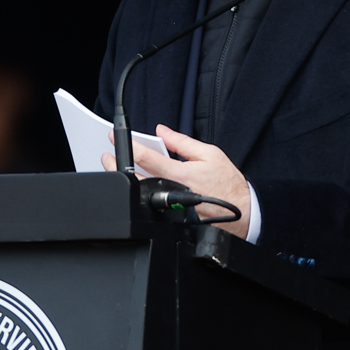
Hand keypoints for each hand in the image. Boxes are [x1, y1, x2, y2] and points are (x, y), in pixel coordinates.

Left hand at [101, 124, 250, 238]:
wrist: (242, 213)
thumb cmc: (228, 183)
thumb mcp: (209, 154)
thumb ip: (182, 142)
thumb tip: (162, 132)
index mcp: (181, 174)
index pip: (147, 157)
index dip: (129, 145)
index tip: (115, 137)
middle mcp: (173, 192)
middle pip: (137, 178)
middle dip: (117, 165)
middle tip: (107, 155)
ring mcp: (171, 207)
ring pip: (140, 193)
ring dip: (125, 180)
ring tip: (115, 168)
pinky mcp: (171, 218)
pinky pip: (150, 204)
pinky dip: (139, 194)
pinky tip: (133, 186)